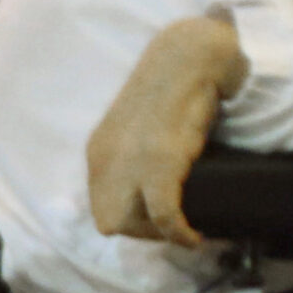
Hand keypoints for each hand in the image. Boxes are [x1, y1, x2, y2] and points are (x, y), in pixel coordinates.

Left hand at [86, 17, 250, 247]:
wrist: (191, 55)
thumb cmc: (173, 86)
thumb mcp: (138, 127)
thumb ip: (133, 155)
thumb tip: (151, 187)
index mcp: (99, 152)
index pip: (101, 206)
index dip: (129, 219)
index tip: (156, 220)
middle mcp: (106, 159)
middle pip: (109, 222)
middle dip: (141, 232)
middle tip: (171, 226)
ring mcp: (130, 161)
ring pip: (131, 225)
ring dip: (160, 234)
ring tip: (185, 231)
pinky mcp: (159, 161)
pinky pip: (161, 216)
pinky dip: (178, 233)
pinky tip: (194, 237)